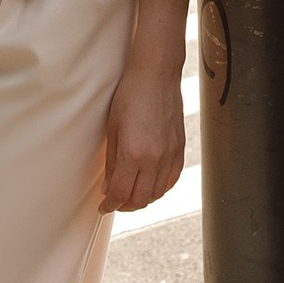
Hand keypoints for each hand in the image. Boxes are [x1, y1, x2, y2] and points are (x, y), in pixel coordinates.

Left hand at [101, 60, 186, 212]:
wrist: (156, 75)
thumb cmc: (130, 96)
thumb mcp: (112, 129)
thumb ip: (111, 163)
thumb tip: (109, 187)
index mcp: (133, 153)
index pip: (121, 193)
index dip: (109, 205)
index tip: (103, 207)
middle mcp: (154, 158)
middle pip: (140, 199)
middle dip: (125, 206)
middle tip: (115, 202)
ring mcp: (170, 154)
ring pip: (157, 193)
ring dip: (142, 199)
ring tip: (131, 195)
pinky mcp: (180, 149)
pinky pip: (172, 179)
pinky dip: (160, 188)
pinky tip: (150, 185)